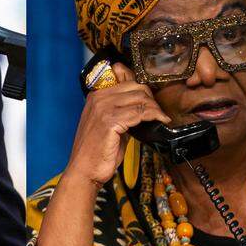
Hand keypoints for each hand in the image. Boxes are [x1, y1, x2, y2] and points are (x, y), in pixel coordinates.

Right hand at [62, 63, 169, 185]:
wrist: (84, 170)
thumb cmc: (96, 152)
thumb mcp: (109, 125)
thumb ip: (123, 112)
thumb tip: (143, 106)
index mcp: (96, 95)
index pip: (124, 74)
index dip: (142, 85)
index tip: (152, 98)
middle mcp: (99, 98)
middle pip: (135, 85)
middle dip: (151, 98)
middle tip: (158, 112)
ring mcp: (104, 108)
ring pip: (140, 97)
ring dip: (155, 108)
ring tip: (161, 118)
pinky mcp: (110, 121)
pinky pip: (140, 112)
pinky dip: (153, 116)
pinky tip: (160, 122)